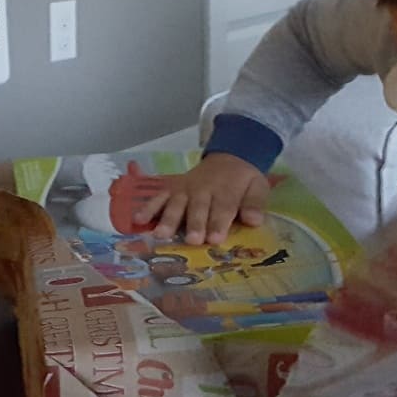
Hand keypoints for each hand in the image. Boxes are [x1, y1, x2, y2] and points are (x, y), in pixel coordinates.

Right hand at [134, 153, 269, 245]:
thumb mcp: (257, 187)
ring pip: (176, 203)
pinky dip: (148, 208)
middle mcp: (203, 190)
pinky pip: (159, 197)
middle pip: (198, 207)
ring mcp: (185, 189)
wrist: (229, 156)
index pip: (223, 208)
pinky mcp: (172, 188)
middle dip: (194, 223)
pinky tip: (138, 220)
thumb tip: (254, 220)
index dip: (219, 223)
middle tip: (191, 240)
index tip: (215, 239)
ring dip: (169, 219)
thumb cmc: (243, 180)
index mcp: (227, 191)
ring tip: (161, 234)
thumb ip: (255, 204)